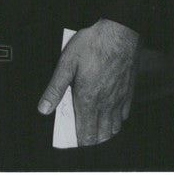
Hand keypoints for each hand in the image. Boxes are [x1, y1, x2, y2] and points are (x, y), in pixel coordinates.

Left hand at [37, 18, 139, 145]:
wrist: (120, 32)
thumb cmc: (93, 45)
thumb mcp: (66, 63)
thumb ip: (55, 88)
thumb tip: (44, 109)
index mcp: (88, 100)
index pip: (86, 134)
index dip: (79, 142)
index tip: (72, 141)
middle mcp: (106, 104)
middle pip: (101, 136)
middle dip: (91, 141)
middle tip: (81, 137)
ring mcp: (120, 99)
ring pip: (114, 128)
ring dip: (104, 133)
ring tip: (94, 130)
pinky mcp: (129, 91)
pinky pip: (124, 115)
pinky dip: (117, 120)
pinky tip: (111, 115)